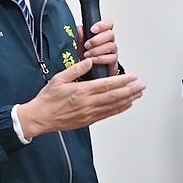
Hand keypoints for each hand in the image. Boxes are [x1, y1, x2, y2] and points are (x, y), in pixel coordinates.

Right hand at [18, 59, 143, 138]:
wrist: (40, 118)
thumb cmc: (48, 99)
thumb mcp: (59, 79)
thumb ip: (76, 69)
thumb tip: (89, 62)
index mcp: (81, 91)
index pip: (107, 84)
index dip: (122, 81)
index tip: (132, 77)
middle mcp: (88, 103)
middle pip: (114, 96)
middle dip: (130, 90)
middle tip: (142, 85)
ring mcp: (89, 113)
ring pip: (113, 106)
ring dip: (128, 99)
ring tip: (138, 94)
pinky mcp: (89, 120)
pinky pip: (108, 114)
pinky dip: (119, 109)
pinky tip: (126, 105)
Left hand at [80, 18, 119, 75]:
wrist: (89, 72)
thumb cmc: (86, 57)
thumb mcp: (80, 46)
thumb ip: (80, 37)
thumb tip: (80, 29)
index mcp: (102, 34)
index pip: (108, 24)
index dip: (102, 25)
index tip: (93, 29)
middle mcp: (109, 41)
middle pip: (110, 34)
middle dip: (97, 39)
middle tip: (87, 45)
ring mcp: (112, 51)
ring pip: (111, 46)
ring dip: (97, 50)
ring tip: (87, 54)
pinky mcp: (113, 62)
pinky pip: (111, 58)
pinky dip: (101, 59)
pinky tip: (93, 60)